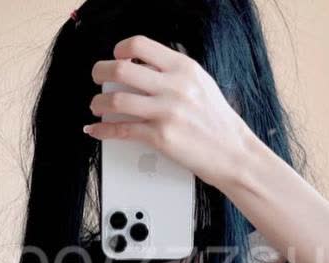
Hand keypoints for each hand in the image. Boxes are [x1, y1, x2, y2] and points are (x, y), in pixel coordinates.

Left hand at [85, 36, 253, 189]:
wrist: (232, 152)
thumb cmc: (217, 121)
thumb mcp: (200, 84)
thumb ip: (174, 73)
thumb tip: (144, 68)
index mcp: (183, 67)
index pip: (140, 45)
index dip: (120, 50)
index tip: (115, 57)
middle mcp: (173, 86)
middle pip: (122, 70)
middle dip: (101, 72)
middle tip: (97, 78)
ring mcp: (166, 112)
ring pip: (117, 100)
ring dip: (99, 103)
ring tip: (96, 106)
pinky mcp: (160, 137)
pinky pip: (122, 130)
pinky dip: (103, 130)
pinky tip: (96, 129)